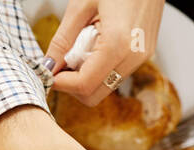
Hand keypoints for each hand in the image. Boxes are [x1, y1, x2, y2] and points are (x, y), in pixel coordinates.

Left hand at [45, 0, 165, 106]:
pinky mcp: (145, 53)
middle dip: (73, 85)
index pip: (84, 85)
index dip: (61, 84)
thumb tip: (48, 66)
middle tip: (62, 63)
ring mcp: (142, 57)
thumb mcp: (81, 5)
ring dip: (87, 76)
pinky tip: (95, 45)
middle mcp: (133, 57)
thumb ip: (63, 39)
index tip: (49, 72)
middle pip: (95, 95)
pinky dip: (100, 68)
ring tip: (80, 47)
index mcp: (117, 44)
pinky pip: (116, 73)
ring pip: (105, 86)